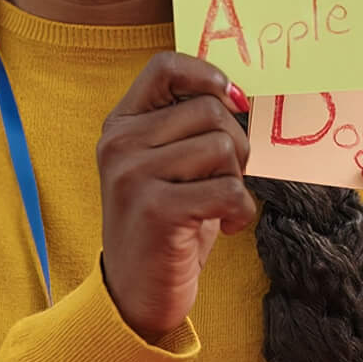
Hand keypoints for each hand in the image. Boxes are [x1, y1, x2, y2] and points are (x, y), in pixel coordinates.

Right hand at [97, 53, 256, 340]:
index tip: (233, 100)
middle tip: (227, 180)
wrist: (135, 296)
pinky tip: (228, 227)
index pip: (164, 66)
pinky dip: (242, 211)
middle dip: (236, 144)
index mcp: (121, 125)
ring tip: (220, 206)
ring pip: (222, 146)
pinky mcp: (157, 209)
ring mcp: (133, 175)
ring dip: (237, 179)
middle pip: (209, 109)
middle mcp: (120, 144)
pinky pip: (229, 189)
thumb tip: (242, 95)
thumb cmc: (165, 227)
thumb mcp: (168, 167)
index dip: (208, 75)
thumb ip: (188, 129)